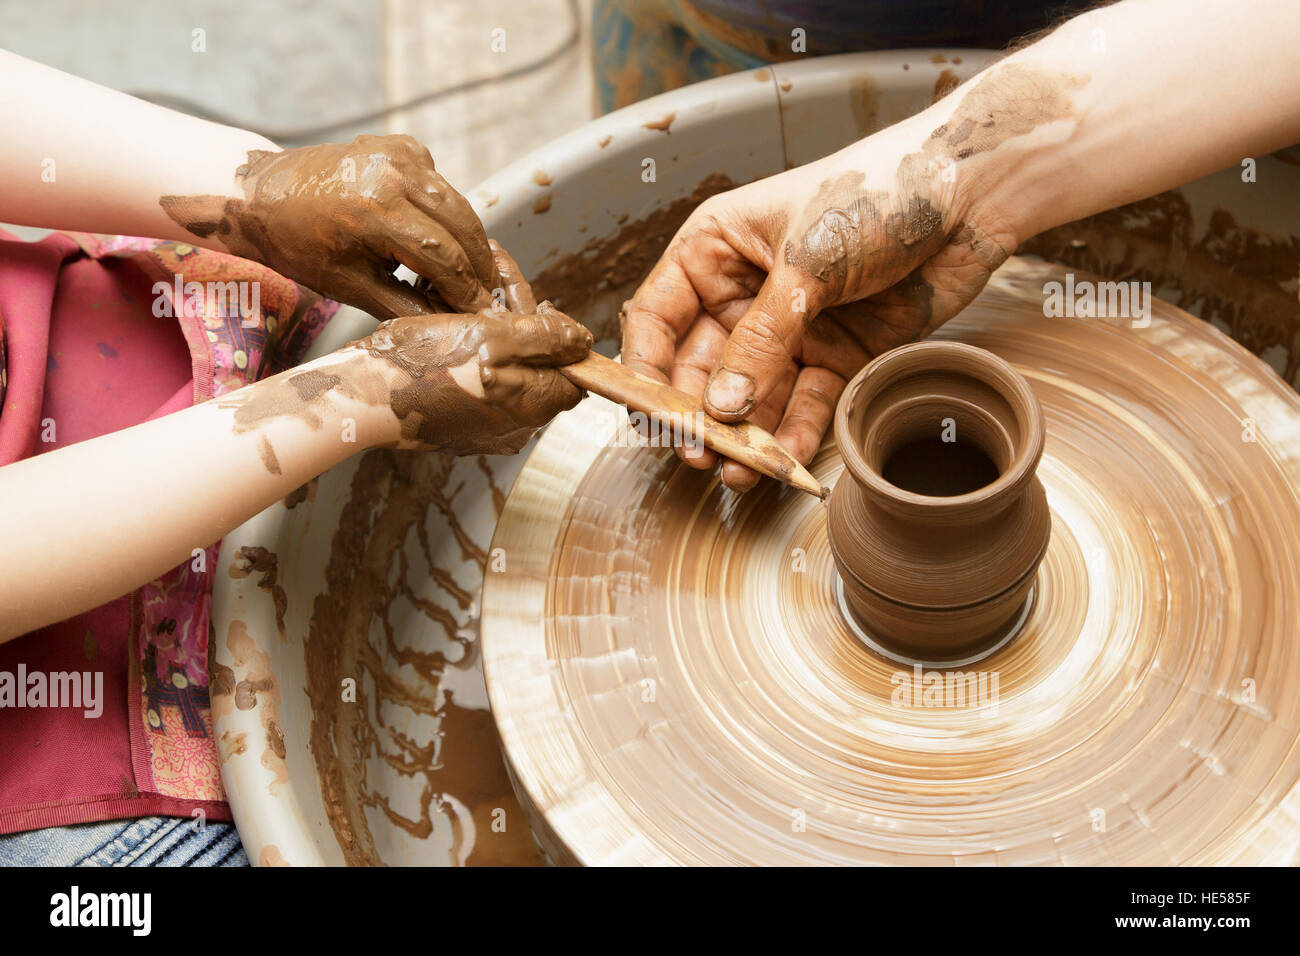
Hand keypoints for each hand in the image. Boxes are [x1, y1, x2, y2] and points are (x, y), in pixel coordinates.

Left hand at [160, 134, 498, 318]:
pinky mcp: (403, 146)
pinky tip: (438, 235)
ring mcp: (399, 154)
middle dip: (479, 265)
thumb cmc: (300, 245)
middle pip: (462, 225)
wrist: (265, 193)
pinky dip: (447, 212)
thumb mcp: (350, 286)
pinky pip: (441, 185)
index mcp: (375, 212)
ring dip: (470, 240)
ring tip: (472, 273)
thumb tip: (452, 325)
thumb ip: (407, 307)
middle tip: (488, 295)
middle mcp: (392, 175)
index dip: (467, 289)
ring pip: (457, 203)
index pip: (444, 257)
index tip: (482, 311)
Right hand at [356, 252, 591, 454]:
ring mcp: (486, 432)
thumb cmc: (425, 364)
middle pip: (540, 373)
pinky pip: (480, 392)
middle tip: (498, 303)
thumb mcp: (493, 335)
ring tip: (471, 314)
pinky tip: (452, 340)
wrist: (365, 396)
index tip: (534, 311)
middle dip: (524, 334)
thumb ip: (546, 338)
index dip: (559, 338)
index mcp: (533, 405)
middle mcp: (516, 427)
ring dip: (497, 344)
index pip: (574, 374)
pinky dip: (474, 364)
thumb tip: (583, 341)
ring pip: (508, 379)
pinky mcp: (458, 430)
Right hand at [621, 117, 1017, 490]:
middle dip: (700, 416)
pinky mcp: (835, 354)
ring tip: (740, 472)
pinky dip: (796, 433)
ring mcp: (789, 328)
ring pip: (753, 396)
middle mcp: (744, 293)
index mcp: (715, 250)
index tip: (648, 415)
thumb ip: (762, 340)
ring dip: (745, 436)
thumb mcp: (806, 263)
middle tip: (701, 455)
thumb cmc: (879, 191)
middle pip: (702, 368)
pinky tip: (786, 460)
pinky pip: (805, 403)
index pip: (657, 317)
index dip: (646, 368)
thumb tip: (722, 406)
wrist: (970, 193)